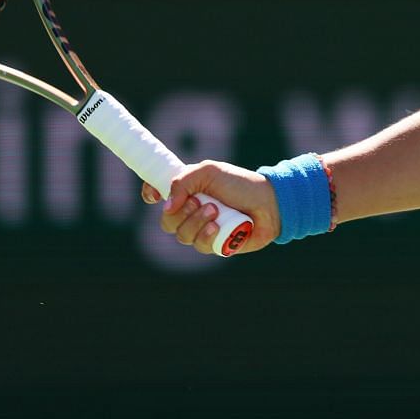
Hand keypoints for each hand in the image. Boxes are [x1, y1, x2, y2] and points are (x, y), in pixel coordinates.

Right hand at [140, 161, 280, 254]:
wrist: (269, 203)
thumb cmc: (241, 184)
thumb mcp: (209, 172)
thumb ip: (183, 182)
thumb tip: (165, 205)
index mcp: (188, 190)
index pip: (158, 193)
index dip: (150, 194)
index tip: (153, 195)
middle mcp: (192, 211)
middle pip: (166, 221)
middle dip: (181, 212)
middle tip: (201, 201)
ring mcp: (202, 229)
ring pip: (181, 235)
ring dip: (196, 222)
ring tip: (216, 211)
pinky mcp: (214, 244)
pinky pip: (198, 246)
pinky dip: (206, 235)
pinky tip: (218, 226)